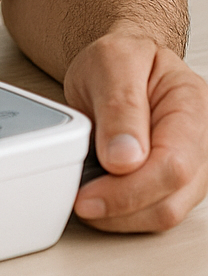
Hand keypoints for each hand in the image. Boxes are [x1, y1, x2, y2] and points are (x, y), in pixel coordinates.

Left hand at [65, 29, 207, 231]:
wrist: (120, 64)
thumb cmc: (121, 60)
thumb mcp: (111, 61)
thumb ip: (119, 106)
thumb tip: (124, 159)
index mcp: (191, 104)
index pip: (174, 164)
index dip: (130, 188)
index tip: (88, 192)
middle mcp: (199, 141)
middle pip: (171, 199)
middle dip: (119, 208)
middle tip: (79, 199)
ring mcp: (190, 167)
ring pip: (162, 214)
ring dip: (118, 215)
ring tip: (84, 192)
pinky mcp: (171, 185)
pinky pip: (150, 214)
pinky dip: (120, 213)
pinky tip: (97, 195)